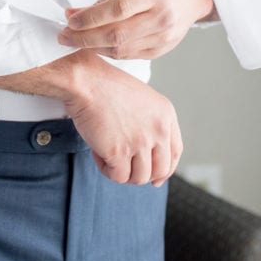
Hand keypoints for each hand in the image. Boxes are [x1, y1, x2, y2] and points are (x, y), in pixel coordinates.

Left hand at [58, 0, 214, 59]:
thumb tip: (74, 14)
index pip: (117, 9)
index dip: (91, 17)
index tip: (70, 19)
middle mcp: (160, 16)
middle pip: (117, 34)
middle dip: (84, 37)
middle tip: (63, 35)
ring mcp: (162, 36)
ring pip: (120, 49)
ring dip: (92, 46)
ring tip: (74, 40)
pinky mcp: (160, 51)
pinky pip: (128, 56)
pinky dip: (107, 52)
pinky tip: (94, 45)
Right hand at [64, 53, 181, 185]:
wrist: (85, 81)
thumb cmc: (105, 86)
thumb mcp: (141, 99)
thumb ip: (150, 124)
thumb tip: (149, 157)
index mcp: (165, 114)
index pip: (175, 152)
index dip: (165, 170)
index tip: (155, 178)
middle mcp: (158, 129)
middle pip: (159, 170)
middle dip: (142, 174)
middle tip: (125, 166)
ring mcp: (140, 142)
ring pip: (139, 178)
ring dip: (122, 170)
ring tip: (107, 152)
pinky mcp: (119, 152)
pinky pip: (118, 176)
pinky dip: (106, 169)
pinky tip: (97, 152)